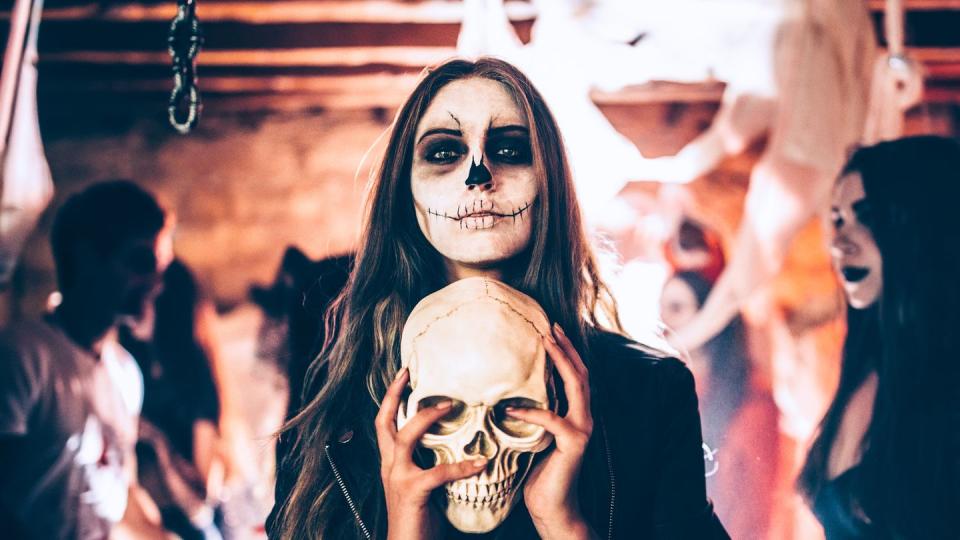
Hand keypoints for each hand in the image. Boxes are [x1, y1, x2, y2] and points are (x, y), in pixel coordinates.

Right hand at [375, 367, 488, 539]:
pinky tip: (481, 463)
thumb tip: (456, 443)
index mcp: (390, 463)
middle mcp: (389, 466)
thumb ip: (429, 463)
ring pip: (406, 436)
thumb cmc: (418, 518)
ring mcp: (398, 477)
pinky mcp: (413, 491)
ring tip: (450, 406)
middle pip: (385, 421)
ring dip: (428, 418)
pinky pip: (439, 472)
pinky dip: (462, 466)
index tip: (403, 376)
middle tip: (409, 373)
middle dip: (395, 394)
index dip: (391, 398)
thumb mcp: (421, 485)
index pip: (384, 423)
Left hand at [506, 324, 595, 539]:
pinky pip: (552, 420)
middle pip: (580, 374)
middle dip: (566, 348)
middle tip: (550, 327)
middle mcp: (584, 418)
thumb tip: (507, 392)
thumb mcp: (532, 436)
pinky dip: (532, 411)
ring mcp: (582, 430)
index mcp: (575, 414)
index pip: (575, 376)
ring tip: (545, 345)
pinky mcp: (574, 444)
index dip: (566, 352)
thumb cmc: (537, 472)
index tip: (551, 331)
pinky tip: (512, 407)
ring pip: (576, 387)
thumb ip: (531, 414)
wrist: (550, 506)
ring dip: (561, 362)